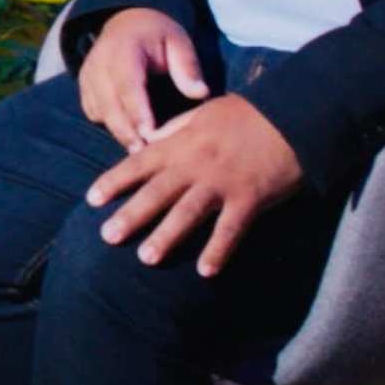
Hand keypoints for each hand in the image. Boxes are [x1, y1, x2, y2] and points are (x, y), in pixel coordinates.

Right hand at [76, 6, 208, 149]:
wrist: (128, 21)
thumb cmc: (158, 35)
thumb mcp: (178, 42)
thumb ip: (188, 66)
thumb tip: (200, 93)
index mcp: (124, 47)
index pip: (127, 83)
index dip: (136, 110)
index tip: (149, 133)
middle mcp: (99, 61)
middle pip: (108, 102)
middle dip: (125, 130)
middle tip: (143, 153)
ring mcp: (88, 74)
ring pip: (98, 110)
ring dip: (117, 131)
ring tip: (138, 150)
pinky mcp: (84, 85)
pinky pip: (93, 111)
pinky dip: (107, 124)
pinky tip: (127, 134)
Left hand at [86, 94, 306, 276]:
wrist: (293, 115)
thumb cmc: (247, 115)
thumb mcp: (203, 113)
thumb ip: (175, 129)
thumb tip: (149, 140)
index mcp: (182, 143)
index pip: (140, 163)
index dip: (114, 181)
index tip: (91, 199)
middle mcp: (196, 164)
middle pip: (157, 192)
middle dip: (131, 215)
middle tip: (106, 237)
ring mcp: (222, 182)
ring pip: (188, 212)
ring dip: (167, 236)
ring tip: (146, 258)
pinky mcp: (250, 197)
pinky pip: (231, 228)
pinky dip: (218, 250)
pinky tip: (205, 272)